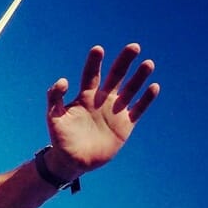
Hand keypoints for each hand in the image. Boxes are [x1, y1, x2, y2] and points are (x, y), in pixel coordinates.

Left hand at [45, 43, 159, 179]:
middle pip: (115, 76)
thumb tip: (63, 80)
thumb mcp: (53, 117)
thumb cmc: (61, 138)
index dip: (94, 62)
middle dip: (124, 61)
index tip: (98, 50)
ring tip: (148, 63)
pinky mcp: (125, 124)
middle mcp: (102, 100)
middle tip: (133, 46)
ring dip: (139, 77)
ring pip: (130, 89)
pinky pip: (138, 109)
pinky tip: (153, 87)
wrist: (73, 161)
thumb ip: (54, 98)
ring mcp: (115, 111)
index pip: (91, 74)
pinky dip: (146, 99)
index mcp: (85, 96)